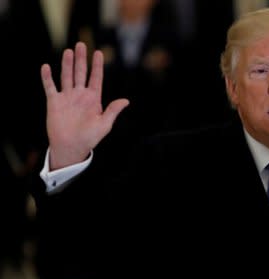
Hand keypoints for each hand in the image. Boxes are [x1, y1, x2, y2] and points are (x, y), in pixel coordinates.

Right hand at [41, 42, 128, 169]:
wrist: (71, 147)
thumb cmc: (90, 138)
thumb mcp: (104, 124)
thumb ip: (112, 111)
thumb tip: (126, 101)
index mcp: (93, 99)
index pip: (96, 78)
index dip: (97, 66)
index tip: (99, 52)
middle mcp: (80, 95)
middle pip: (81, 73)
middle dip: (81, 59)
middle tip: (81, 44)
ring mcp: (67, 97)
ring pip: (67, 76)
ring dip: (67, 64)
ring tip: (68, 51)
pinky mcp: (54, 102)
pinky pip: (50, 87)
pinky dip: (47, 77)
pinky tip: (46, 67)